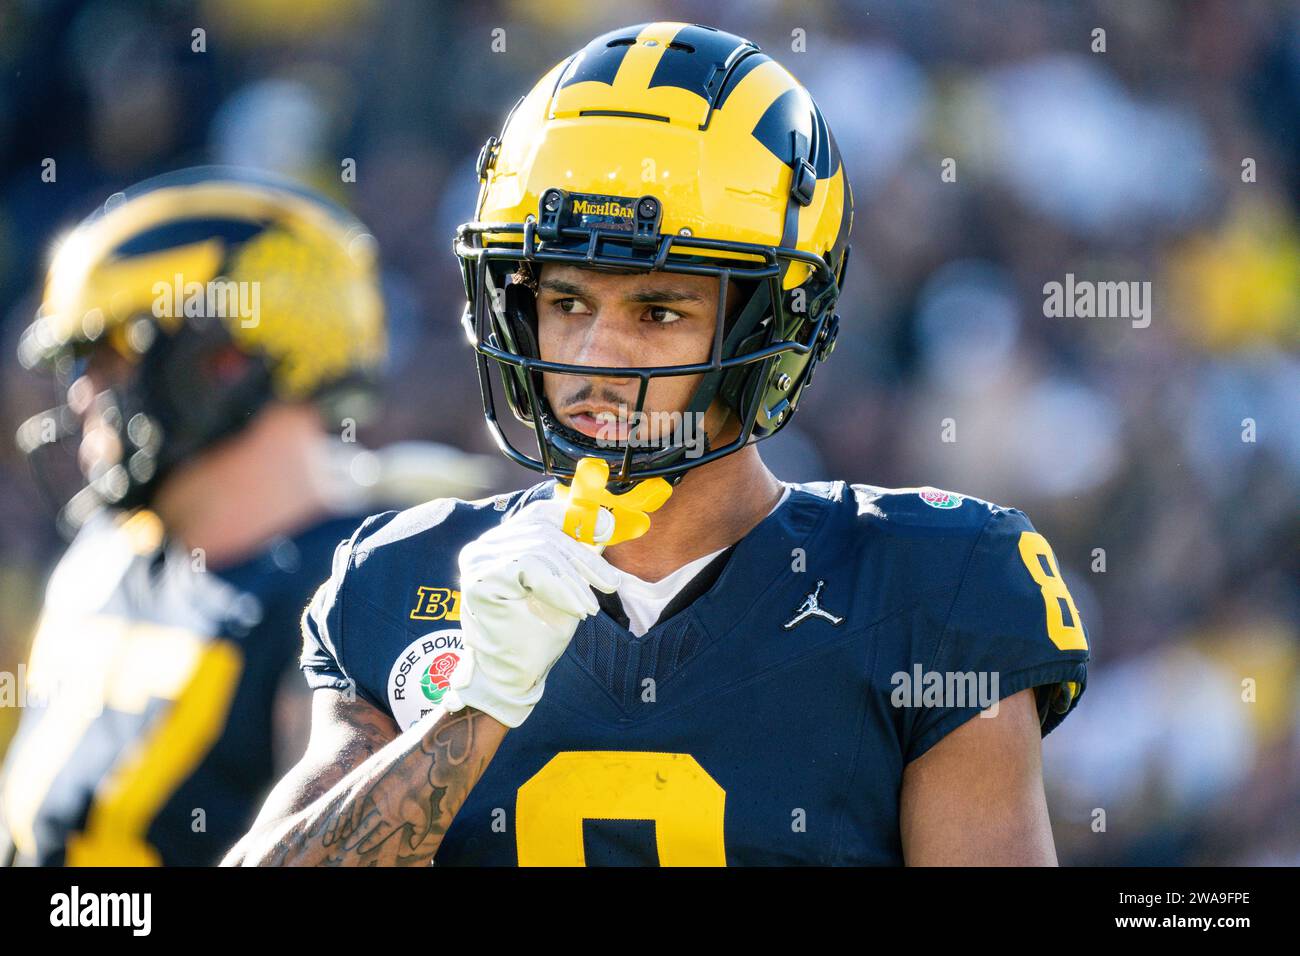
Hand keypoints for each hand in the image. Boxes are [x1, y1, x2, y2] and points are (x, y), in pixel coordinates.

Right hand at [448, 499, 619, 726]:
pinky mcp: (480, 577)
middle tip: (610, 584)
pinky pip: (531, 566)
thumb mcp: (565, 585)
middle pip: (543, 530)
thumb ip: (573, 555)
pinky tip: (576, 609)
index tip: (607, 531)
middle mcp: (483, 546)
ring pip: (540, 547)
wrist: (514, 678)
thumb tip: (601, 523)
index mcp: (501, 543)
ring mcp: (478, 560)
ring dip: (574, 579)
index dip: (575, 520)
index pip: (540, 515)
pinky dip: (560, 587)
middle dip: (582, 558)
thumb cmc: (538, 634)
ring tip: (590, 606)